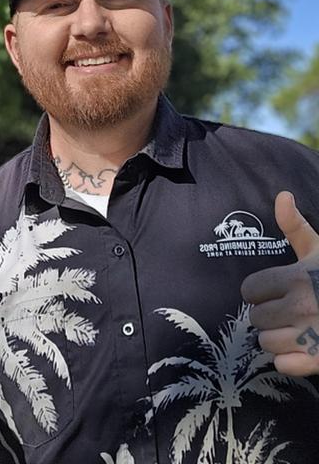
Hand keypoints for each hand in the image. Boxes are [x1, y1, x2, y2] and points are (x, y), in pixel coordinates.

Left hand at [241, 191, 318, 375]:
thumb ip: (295, 227)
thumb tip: (283, 196)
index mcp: (296, 278)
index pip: (249, 290)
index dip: (261, 293)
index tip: (277, 292)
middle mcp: (301, 306)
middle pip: (255, 318)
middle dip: (269, 316)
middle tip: (290, 312)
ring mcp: (312, 335)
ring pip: (266, 343)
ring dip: (277, 339)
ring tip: (297, 330)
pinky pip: (284, 366)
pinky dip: (289, 362)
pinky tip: (302, 350)